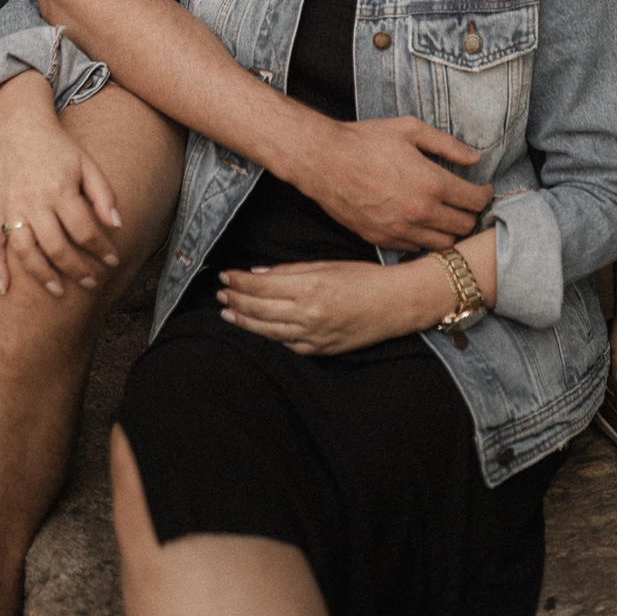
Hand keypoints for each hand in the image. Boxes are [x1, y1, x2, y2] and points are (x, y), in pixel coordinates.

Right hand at [0, 73, 122, 296]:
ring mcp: (10, 206)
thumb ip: (103, 195)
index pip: (84, 229)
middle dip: (76, 269)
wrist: (23, 128)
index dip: (101, 249)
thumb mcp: (88, 164)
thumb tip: (117, 225)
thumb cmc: (60, 149)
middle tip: (91, 283)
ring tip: (58, 290)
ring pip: (24, 250)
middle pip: (55, 246)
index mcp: (60, 189)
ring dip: (41, 275)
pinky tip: (5, 288)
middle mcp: (33, 200)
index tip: (113, 260)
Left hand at [216, 258, 449, 354]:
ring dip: (244, 321)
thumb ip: (290, 271)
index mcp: (310, 287)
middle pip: (259, 308)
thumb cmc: (364, 278)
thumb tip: (257, 273)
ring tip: (227, 313)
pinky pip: (287, 346)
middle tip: (220, 293)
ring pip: (267, 331)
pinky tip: (257, 330)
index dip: (239, 280)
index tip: (225, 275)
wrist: (396, 305)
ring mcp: (313, 336)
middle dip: (236, 299)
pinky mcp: (320, 350)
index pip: (261, 285)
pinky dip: (268, 337)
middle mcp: (308, 314)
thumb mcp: (327, 265)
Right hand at [299, 116, 492, 250]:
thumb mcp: (410, 130)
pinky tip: (421, 223)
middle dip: (471, 214)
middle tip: (467, 203)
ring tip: (447, 215)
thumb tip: (475, 158)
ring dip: (450, 231)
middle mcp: (420, 212)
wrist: (324, 161)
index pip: (474, 201)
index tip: (483, 189)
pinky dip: (425, 239)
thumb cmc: (366, 140)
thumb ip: (447, 145)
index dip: (484, 195)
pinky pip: (416, 249)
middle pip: (463, 226)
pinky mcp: (382, 239)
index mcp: (431, 182)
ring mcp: (400, 230)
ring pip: (443, 244)